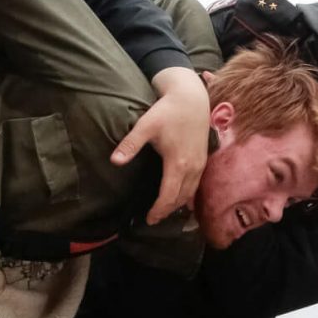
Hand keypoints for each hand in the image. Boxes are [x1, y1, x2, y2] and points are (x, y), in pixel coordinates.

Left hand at [113, 67, 209, 225]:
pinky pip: (196, 185)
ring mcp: (200, 164)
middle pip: (180, 198)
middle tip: (153, 219)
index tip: (148, 218)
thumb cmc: (167, 111)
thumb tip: (114, 161)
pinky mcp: (203, 160)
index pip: (168, 195)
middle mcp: (192, 167)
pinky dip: (187, 195)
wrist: (191, 98)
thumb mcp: (146, 126)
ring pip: (190, 193)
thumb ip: (130, 144)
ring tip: (164, 212)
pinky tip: (180, 199)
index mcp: (178, 163)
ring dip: (177, 204)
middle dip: (167, 211)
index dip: (158, 210)